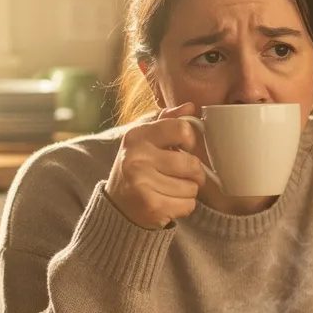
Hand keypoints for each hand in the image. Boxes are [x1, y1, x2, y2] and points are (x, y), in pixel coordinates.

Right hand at [105, 103, 205, 228]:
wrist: (117, 204)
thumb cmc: (138, 168)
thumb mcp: (147, 139)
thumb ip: (169, 121)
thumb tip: (191, 106)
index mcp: (138, 135)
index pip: (182, 129)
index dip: (190, 141)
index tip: (185, 148)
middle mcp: (137, 156)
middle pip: (192, 163)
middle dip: (195, 173)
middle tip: (184, 175)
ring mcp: (142, 181)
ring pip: (192, 187)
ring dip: (188, 191)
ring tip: (171, 189)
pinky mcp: (151, 205)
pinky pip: (188, 204)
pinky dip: (184, 205)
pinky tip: (169, 202)